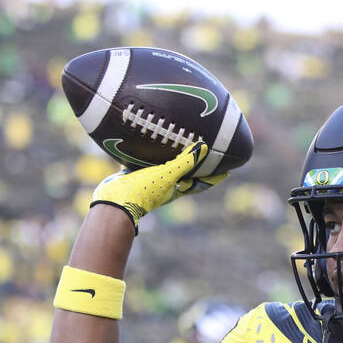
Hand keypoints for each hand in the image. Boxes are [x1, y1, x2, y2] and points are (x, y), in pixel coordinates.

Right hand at [90, 142, 227, 229]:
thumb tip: (204, 148)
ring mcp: (153, 180)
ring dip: (177, 158)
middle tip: (208, 154)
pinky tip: (153, 142)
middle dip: (198, 166)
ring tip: (183, 144)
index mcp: (178, 188)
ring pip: (169, 167)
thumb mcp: (167, 175)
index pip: (202, 182)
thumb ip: (185, 162)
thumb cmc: (144, 190)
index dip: (214, 177)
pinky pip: (151, 161)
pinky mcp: (139, 173)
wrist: (115, 199)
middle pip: (188, 175)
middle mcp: (168, 185)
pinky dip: (156, 154)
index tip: (227, 170)